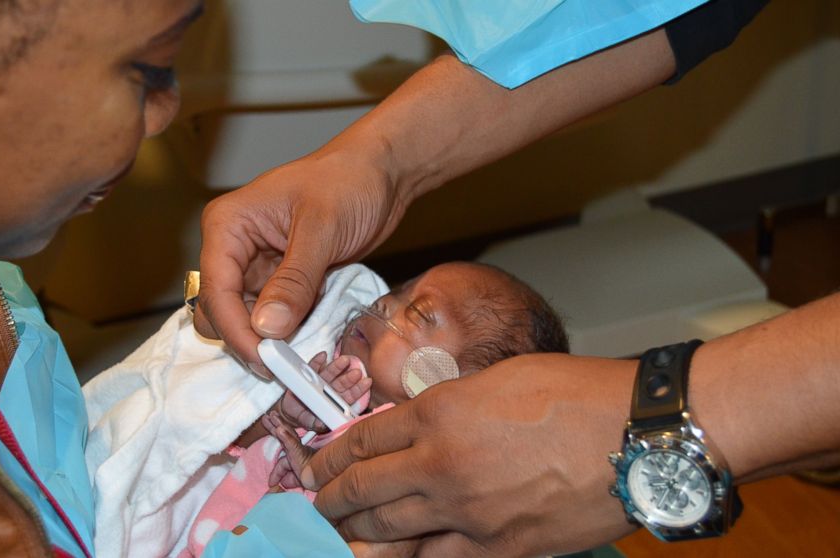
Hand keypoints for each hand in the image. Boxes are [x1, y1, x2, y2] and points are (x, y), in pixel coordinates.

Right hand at [195, 139, 408, 376]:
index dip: (236, 330)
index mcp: (229, 225)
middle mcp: (235, 246)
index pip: (216, 290)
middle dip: (248, 338)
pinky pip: (274, 315)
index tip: (264, 360)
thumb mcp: (321, 229)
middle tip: (282, 365)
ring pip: (246, 318)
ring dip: (269, 338)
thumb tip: (267, 328)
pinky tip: (308, 336)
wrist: (382, 172)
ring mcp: (257, 264)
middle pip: (222, 309)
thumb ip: (294, 280)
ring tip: (299, 356)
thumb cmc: (349, 180)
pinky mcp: (282, 278)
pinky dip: (288, 330)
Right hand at [277, 352, 371, 430]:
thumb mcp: (313, 424)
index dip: (358, 389)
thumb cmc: (307, 417)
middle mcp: (329, 389)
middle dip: (349, 377)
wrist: (290, 412)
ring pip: (329, 373)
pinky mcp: (307, 374)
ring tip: (344, 360)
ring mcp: (319, 381)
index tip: (367, 382)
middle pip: (341, 382)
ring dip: (337, 366)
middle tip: (357, 372)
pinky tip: (323, 356)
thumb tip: (323, 425)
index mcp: (335, 401)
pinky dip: (317, 361)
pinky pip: (313, 367)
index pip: (348, 395)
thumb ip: (319, 424)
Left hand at [300, 353, 639, 556]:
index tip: (314, 466)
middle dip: (331, 501)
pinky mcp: (499, 548)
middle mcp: (441, 464)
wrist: (634, 434)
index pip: (363, 440)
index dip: (330, 456)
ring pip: (388, 533)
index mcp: (438, 413)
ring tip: (340, 536)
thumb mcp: (497, 379)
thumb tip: (421, 426)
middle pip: (364, 490)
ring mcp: (467, 512)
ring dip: (356, 535)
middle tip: (316, 505)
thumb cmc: (575, 394)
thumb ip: (450, 405)